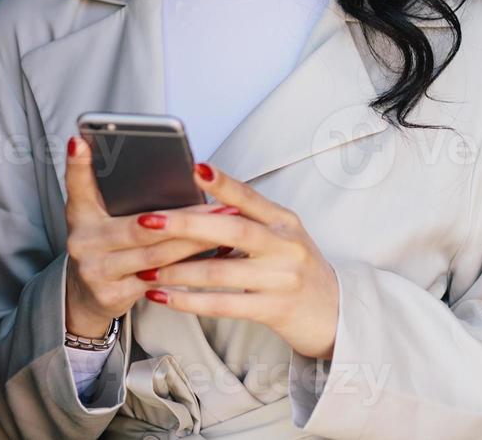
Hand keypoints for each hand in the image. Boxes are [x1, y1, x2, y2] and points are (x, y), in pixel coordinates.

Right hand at [63, 136, 236, 337]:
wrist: (85, 297)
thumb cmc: (105, 247)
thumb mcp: (101, 217)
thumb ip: (119, 194)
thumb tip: (168, 170)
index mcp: (80, 215)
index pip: (77, 185)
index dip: (78, 164)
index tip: (81, 141)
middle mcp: (83, 242)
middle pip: (140, 225)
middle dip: (188, 216)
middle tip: (222, 204)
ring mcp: (97, 272)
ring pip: (157, 254)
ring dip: (197, 240)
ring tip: (227, 226)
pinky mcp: (113, 295)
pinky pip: (162, 280)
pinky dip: (191, 267)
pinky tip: (216, 256)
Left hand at [139, 163, 339, 360]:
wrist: (334, 312)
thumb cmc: (297, 269)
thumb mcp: (282, 237)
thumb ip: (248, 222)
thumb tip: (197, 208)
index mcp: (284, 221)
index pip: (249, 197)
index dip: (223, 183)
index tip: (195, 168)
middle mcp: (285, 245)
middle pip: (232, 230)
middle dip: (186, 225)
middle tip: (150, 220)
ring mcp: (281, 278)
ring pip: (220, 272)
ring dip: (178, 270)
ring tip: (146, 267)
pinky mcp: (274, 309)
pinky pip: (223, 305)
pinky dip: (188, 301)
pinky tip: (164, 297)